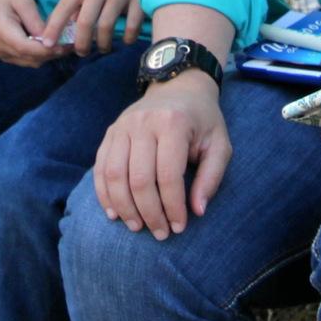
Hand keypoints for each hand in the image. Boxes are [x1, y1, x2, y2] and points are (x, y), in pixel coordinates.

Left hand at [47, 0, 151, 56]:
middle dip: (81, 43)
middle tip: (81, 52)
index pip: (64, 7)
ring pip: (106, 26)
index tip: (47, 44)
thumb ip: (79, 0)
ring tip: (103, 48)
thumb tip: (68, 26)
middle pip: (85, 22)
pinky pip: (132, 25)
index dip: (54, 28)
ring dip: (103, 44)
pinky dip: (128, 37)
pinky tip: (125, 40)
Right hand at [93, 73, 227, 237]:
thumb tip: (198, 211)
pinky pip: (100, 167)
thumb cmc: (203, 121)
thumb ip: (211, 177)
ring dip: (124, 207)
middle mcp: (143, 123)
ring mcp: (122, 126)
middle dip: (149, 213)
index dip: (173, 207)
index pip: (168, 176)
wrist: (179, 86)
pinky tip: (114, 213)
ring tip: (137, 227)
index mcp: (173, 124)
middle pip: (138, 179)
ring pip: (114, 175)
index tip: (179, 228)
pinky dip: (104, 194)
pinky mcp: (110, 132)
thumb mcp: (219, 144)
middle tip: (159, 233)